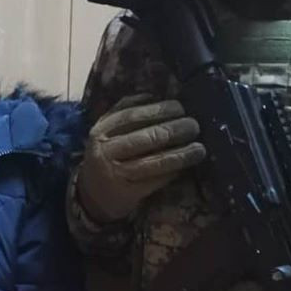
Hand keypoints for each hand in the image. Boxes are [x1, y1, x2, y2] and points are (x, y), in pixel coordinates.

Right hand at [77, 94, 205, 222]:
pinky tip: (185, 167)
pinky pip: (155, 181)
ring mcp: (116, 174)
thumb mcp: (107, 131)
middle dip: (174, 130)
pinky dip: (172, 173)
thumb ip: (125, 111)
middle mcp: (105, 152)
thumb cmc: (107, 155)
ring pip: (153, 162)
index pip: (132, 116)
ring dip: (180, 154)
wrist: (91, 194)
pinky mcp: (127, 194)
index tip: (180, 107)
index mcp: (101, 131)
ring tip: (199, 148)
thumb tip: (156, 96)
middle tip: (194, 126)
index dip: (158, 110)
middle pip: (145, 138)